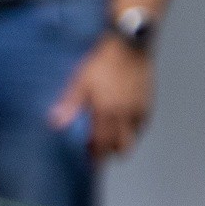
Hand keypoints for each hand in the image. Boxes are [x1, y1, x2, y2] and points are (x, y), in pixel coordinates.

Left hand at [50, 37, 152, 160]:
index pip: (102, 146)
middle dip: (109, 153)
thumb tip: (55, 123)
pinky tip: (122, 123)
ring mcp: (140, 108)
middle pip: (121, 148)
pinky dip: (133, 129)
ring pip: (134, 138)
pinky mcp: (149, 101)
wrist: (130, 43)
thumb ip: (69, 104)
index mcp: (107, 111)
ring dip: (121, 141)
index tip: (89, 162)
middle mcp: (126, 113)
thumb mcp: (80, 81)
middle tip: (97, 149)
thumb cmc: (103, 61)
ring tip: (109, 136)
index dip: (96, 157)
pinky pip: (142, 125)